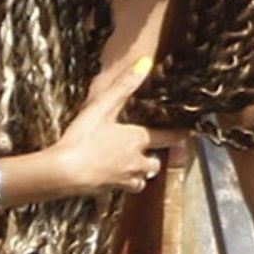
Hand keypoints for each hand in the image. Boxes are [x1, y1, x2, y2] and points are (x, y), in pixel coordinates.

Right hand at [48, 57, 186, 197]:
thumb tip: (145, 63)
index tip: (188, 133)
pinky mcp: (109, 191)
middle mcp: (135, 161)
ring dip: (140, 174)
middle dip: (154, 159)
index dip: (179, 135)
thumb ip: (124, 85)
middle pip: (154, 164)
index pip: (166, 137)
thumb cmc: (84, 137)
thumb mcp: (103, 106)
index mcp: (137, 139)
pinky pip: (122, 189)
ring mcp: (123, 179)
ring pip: (141, 180)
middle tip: (151, 153)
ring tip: (133, 168)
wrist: (65, 172)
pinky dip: (122, 185)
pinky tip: (112, 180)